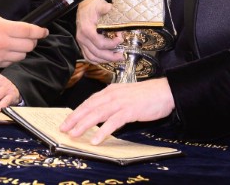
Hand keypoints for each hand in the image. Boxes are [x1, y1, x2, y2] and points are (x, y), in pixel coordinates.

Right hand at [0, 12, 47, 68]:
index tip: (44, 31)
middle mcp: (3, 44)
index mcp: (3, 29)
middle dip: (33, 41)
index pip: (29, 31)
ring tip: (19, 44)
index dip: (40, 31)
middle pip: (29, 45)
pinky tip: (8, 52)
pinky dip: (13, 58)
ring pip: (22, 56)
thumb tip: (16, 27)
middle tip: (31, 37)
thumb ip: (5, 23)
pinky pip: (11, 63)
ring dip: (23, 50)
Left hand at [59, 78, 174, 144]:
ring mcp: (121, 102)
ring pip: (97, 114)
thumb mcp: (126, 95)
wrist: (165, 91)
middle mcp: (113, 95)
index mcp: (111, 90)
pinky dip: (103, 131)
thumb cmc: (147, 95)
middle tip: (64, 129)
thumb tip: (101, 113)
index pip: (89, 101)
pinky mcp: (130, 110)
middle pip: (89, 107)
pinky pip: (113, 122)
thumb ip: (113, 102)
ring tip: (74, 134)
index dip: (77, 112)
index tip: (67, 121)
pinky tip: (96, 139)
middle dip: (75, 118)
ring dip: (84, 125)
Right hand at [76, 0, 124, 63]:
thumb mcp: (100, 5)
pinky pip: (87, 56)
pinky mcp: (82, 44)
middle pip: (97, 53)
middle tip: (122, 56)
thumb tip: (110, 8)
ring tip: (115, 58)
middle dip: (111, 56)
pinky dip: (96, 60)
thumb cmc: (93, 6)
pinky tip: (105, 59)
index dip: (112, 44)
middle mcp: (82, 38)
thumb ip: (105, 8)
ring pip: (92, 57)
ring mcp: (81, 42)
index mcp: (87, 30)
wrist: (85, 5)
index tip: (120, 38)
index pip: (100, 43)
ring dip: (104, 60)